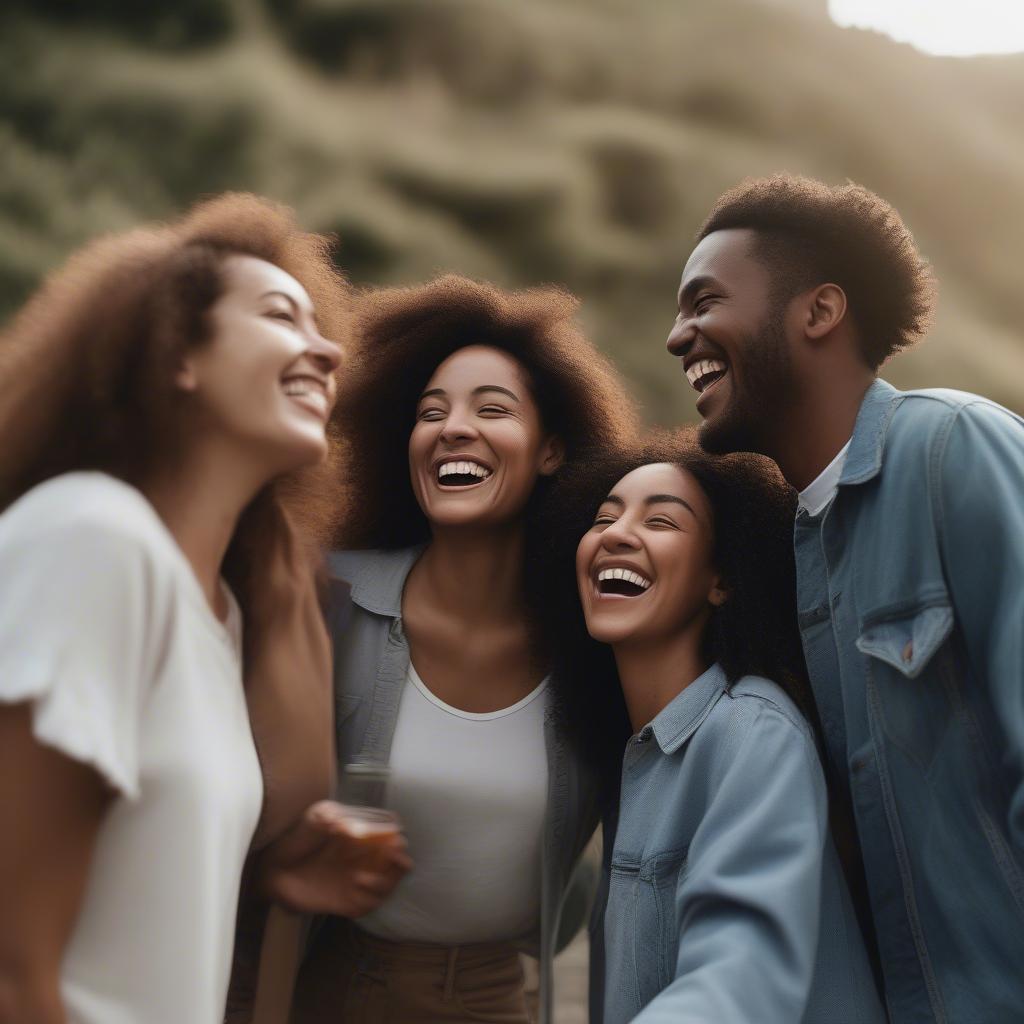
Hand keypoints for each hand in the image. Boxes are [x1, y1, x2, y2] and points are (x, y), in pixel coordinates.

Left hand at [257, 801, 411, 916]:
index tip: (394, 842)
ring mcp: (357, 881)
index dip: (397, 840)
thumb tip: (344, 825)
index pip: (392, 836)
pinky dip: (369, 899)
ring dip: (384, 884)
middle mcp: (365, 859)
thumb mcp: (312, 817)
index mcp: (362, 836)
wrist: (273, 869)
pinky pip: (369, 905)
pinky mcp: (347, 902)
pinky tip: (356, 888)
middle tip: (392, 860)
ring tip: (362, 878)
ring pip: (388, 887)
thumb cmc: (297, 838)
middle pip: (398, 864)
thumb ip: (327, 816)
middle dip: (399, 864)